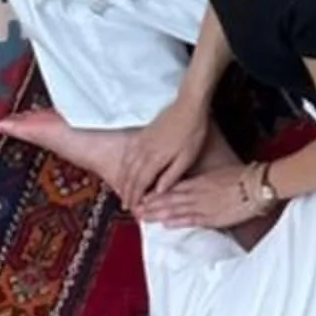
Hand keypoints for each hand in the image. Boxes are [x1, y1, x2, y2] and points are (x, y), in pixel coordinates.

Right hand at [114, 89, 210, 207]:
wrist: (188, 106)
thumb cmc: (192, 132)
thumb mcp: (187, 158)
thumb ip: (171, 176)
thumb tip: (159, 192)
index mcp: (155, 159)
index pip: (140, 183)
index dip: (135, 197)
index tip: (132, 208)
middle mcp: (144, 151)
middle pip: (130, 175)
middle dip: (127, 192)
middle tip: (126, 205)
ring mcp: (142, 141)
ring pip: (127, 164)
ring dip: (124, 179)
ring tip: (123, 190)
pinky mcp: (143, 134)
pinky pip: (128, 153)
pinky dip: (124, 164)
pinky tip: (125, 168)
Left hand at [134, 158, 264, 232]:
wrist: (258, 184)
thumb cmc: (243, 177)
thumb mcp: (220, 175)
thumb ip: (206, 182)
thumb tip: (197, 186)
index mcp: (199, 181)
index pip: (172, 186)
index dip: (156, 192)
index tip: (143, 196)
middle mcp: (197, 192)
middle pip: (169, 198)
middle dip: (150, 203)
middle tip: (134, 208)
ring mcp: (203, 204)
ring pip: (175, 208)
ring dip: (158, 213)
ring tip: (142, 216)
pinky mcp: (212, 216)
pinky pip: (191, 218)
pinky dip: (177, 220)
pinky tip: (165, 223)